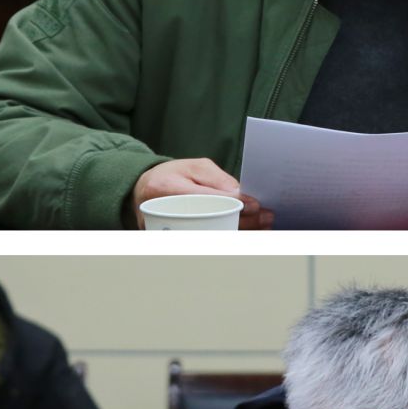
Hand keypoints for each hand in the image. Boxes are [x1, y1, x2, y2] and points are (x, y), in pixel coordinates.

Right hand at [132, 158, 272, 229]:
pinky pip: (202, 241)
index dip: (232, 202)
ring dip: (238, 232)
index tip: (254, 205)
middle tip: (264, 218)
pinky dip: (226, 237)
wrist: (143, 192)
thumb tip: (239, 194)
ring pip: (206, 236)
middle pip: (207, 221)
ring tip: (261, 226)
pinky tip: (245, 234)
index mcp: (165, 187)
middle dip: (241, 221)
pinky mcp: (171, 241)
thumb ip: (217, 179)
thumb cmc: (171, 177)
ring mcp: (164, 230)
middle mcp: (161, 211)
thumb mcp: (194, 167)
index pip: (204, 198)